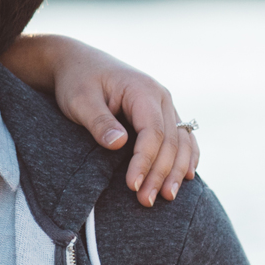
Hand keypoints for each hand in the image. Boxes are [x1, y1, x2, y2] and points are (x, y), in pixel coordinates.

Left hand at [11, 35, 201, 205]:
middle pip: (171, 141)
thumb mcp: (80, 100)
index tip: (132, 186)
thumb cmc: (77, 81)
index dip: (145, 161)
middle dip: (161, 173)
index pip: (153, 132)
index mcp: (142, 90)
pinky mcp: (163, 114)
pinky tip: (185, 178)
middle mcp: (161, 96)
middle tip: (146, 201)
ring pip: (182, 141)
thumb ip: (99, 121)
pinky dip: (187, 158)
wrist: (79, 63)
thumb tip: (120, 144)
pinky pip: (183, 137)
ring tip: (167, 197)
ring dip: (176, 171)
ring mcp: (165, 105)